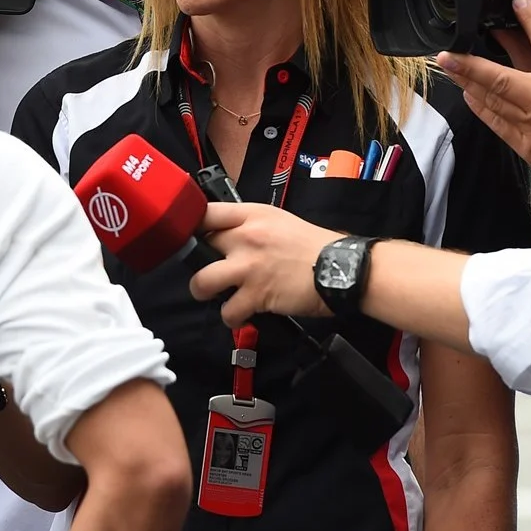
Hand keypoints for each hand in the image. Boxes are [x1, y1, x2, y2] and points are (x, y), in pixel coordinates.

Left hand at [188, 203, 340, 327]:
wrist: (340, 268)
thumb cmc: (313, 245)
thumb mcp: (279, 220)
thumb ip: (250, 225)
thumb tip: (228, 236)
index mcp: (252, 215)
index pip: (205, 213)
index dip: (191, 225)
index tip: (189, 236)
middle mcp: (245, 237)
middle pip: (197, 247)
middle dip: (197, 261)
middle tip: (208, 268)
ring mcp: (248, 266)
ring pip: (201, 282)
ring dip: (204, 291)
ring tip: (216, 294)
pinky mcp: (256, 294)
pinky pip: (227, 311)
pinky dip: (232, 317)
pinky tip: (241, 314)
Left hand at [435, 0, 530, 194]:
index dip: (529, 18)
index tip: (518, 2)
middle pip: (497, 75)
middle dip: (468, 63)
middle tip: (446, 53)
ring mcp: (530, 124)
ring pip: (490, 99)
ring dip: (468, 83)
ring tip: (450, 69)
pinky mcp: (525, 145)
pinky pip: (496, 123)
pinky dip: (480, 109)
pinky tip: (469, 98)